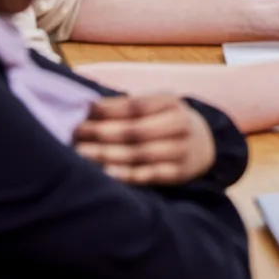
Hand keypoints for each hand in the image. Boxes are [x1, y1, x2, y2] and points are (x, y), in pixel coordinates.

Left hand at [73, 94, 215, 185]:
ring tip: (82, 154)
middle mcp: (181, 124)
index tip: (85, 112)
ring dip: (108, 155)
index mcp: (171, 102)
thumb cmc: (164, 122)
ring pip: (141, 153)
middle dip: (102, 133)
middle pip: (137, 130)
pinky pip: (151, 175)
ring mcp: (182, 149)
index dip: (110, 109)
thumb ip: (125, 106)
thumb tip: (88, 108)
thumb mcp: (155, 106)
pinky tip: (106, 173)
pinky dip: (127, 175)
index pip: (138, 105)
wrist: (202, 144)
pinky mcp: (180, 173)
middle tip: (76, 135)